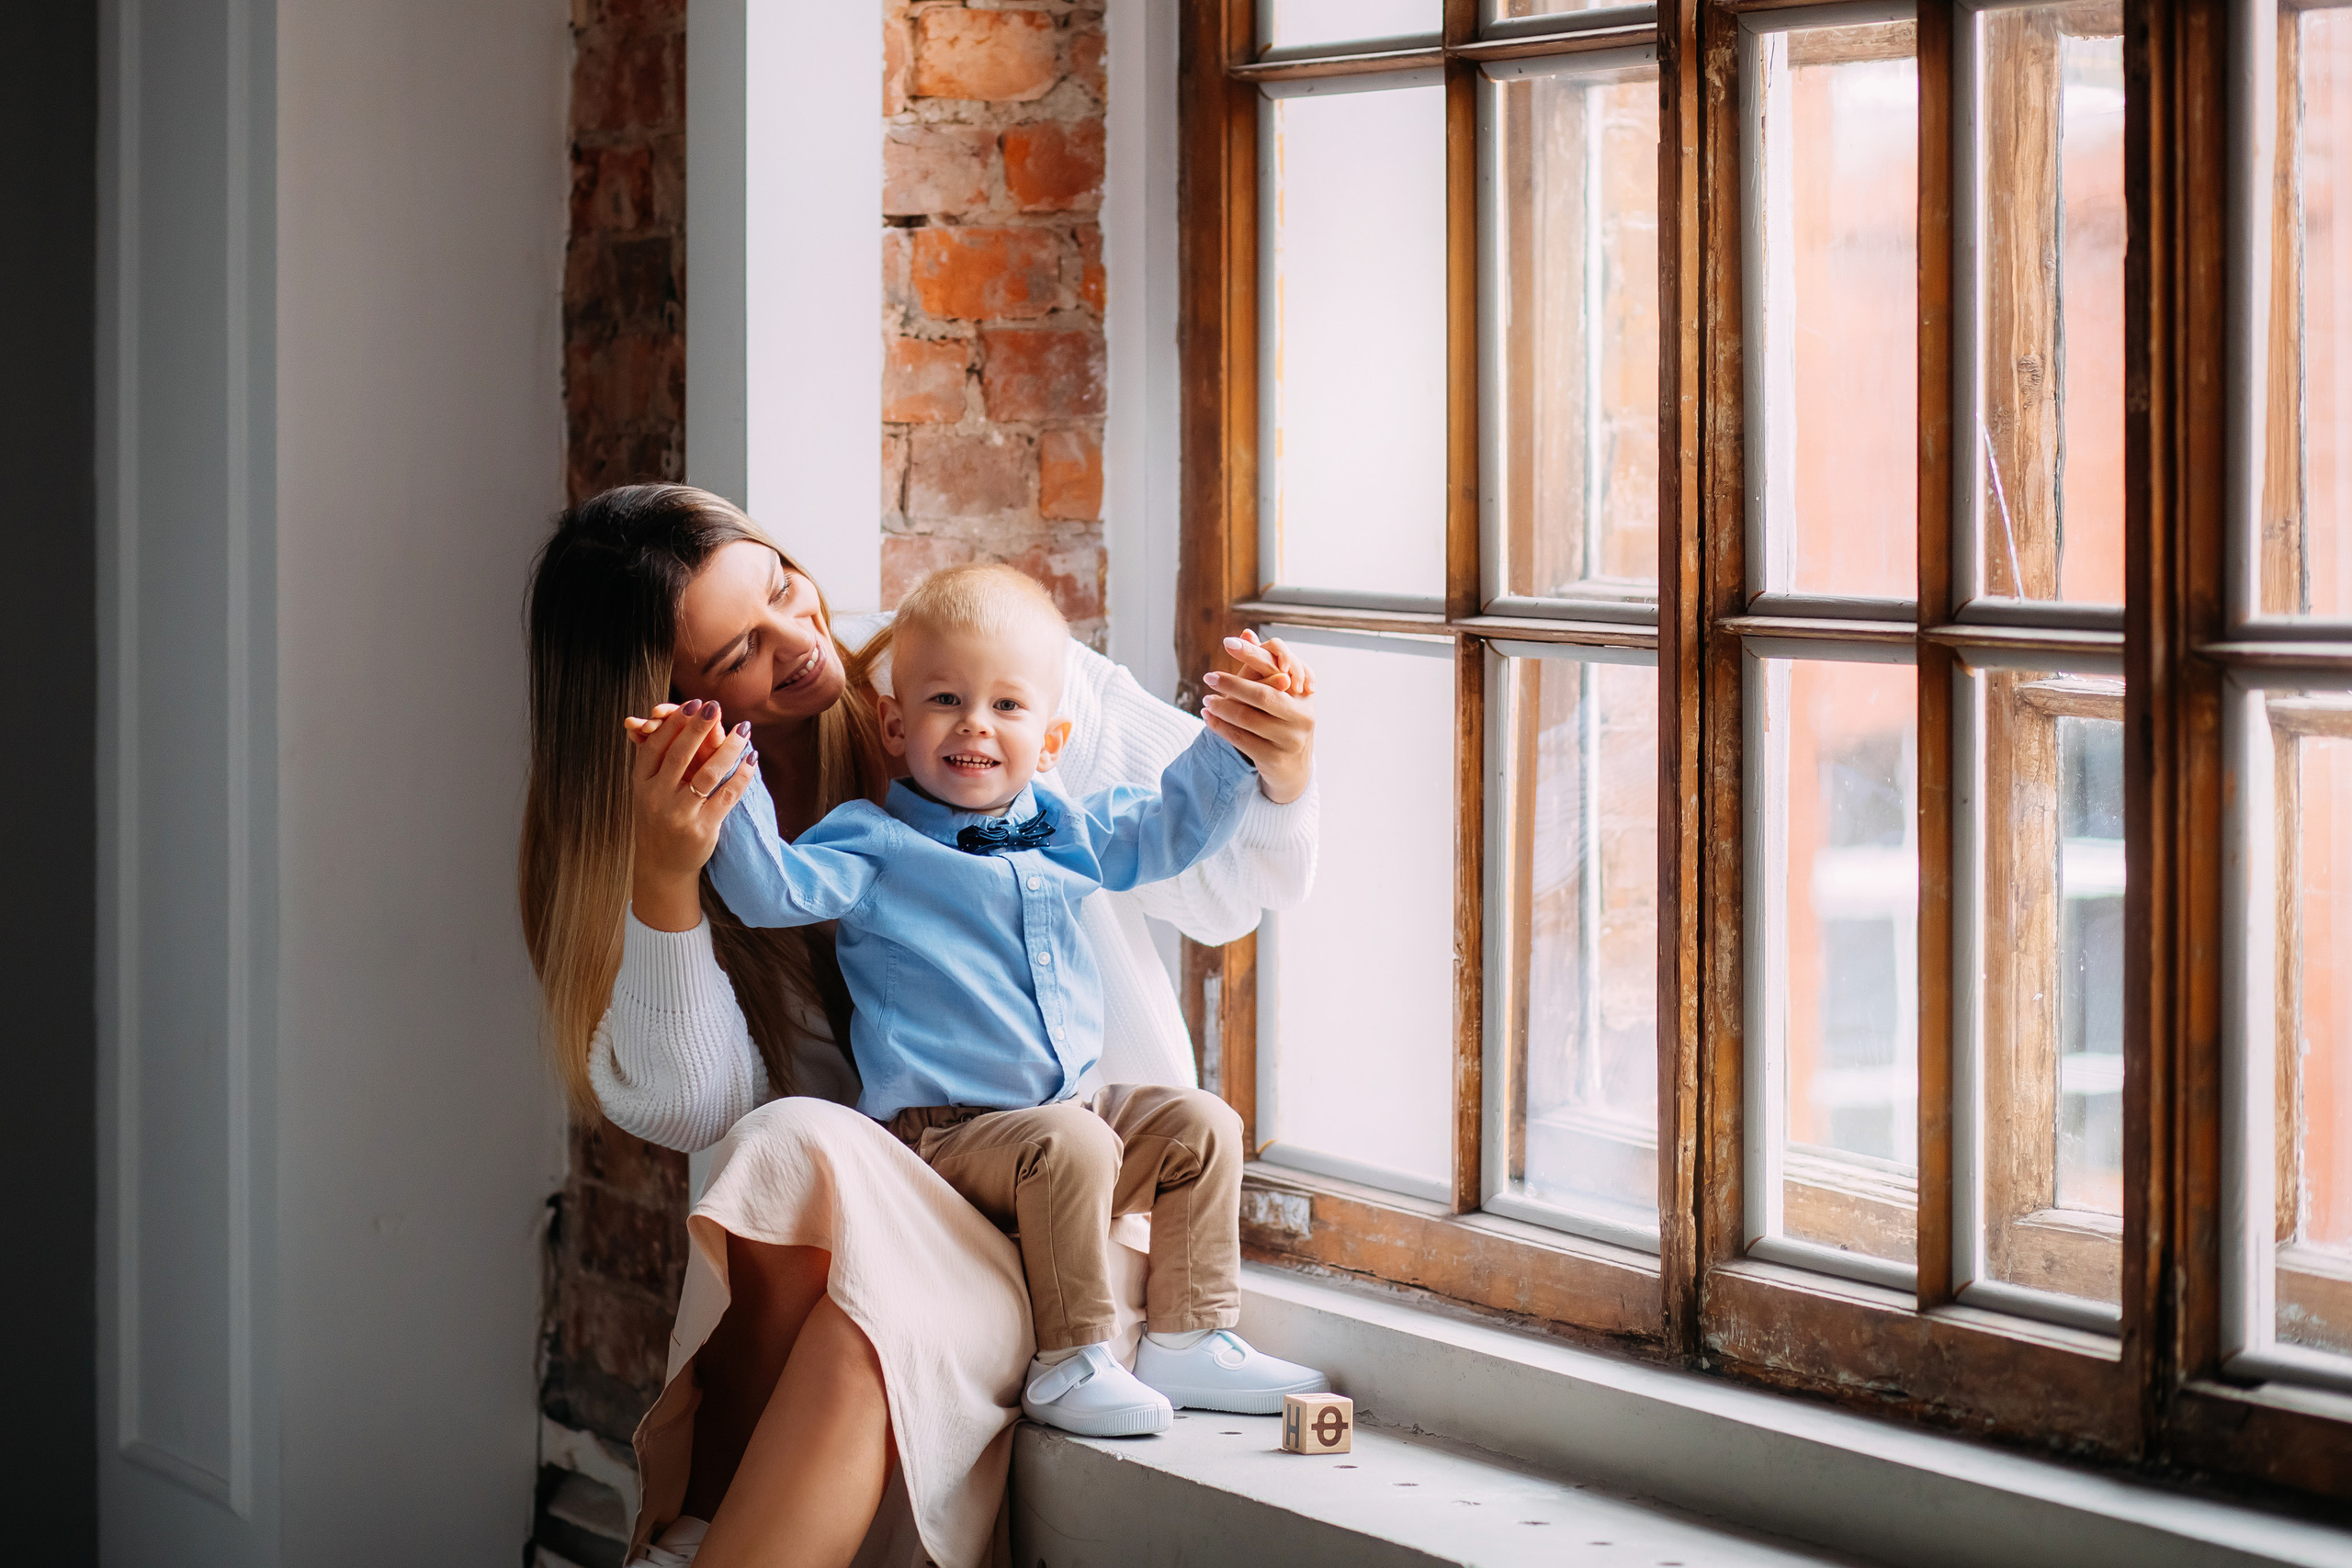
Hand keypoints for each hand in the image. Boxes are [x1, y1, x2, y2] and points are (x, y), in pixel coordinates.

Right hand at [626, 699, 758, 931]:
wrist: (663, 864)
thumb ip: (656, 756)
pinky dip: (742, 775)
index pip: (656, 746)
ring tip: (743, 729)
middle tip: (715, 707)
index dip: (674, 723)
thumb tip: (662, 717)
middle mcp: (657, 797)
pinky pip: (727, 795)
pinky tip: (752, 760)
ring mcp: (680, 814)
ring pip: (707, 773)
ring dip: (728, 748)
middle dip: (698, 727)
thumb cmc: (660, 816)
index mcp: (642, 783)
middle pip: (679, 754)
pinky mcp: (703, 827)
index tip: (692, 703)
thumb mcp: (649, 788)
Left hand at [1201, 630, 1315, 805]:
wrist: (1294, 770)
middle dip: (1232, 683)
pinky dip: (1220, 727)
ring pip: (1248, 718)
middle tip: (1208, 677)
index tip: (1228, 643)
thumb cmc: (1284, 723)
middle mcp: (1302, 715)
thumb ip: (1264, 664)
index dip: (1252, 653)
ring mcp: (1290, 739)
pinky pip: (1241, 739)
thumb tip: (1245, 632)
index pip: (1278, 666)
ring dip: (1222, 707)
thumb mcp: (1281, 694)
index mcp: (1304, 694)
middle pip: (1262, 694)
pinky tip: (1208, 718)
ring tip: (1206, 701)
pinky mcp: (1275, 758)